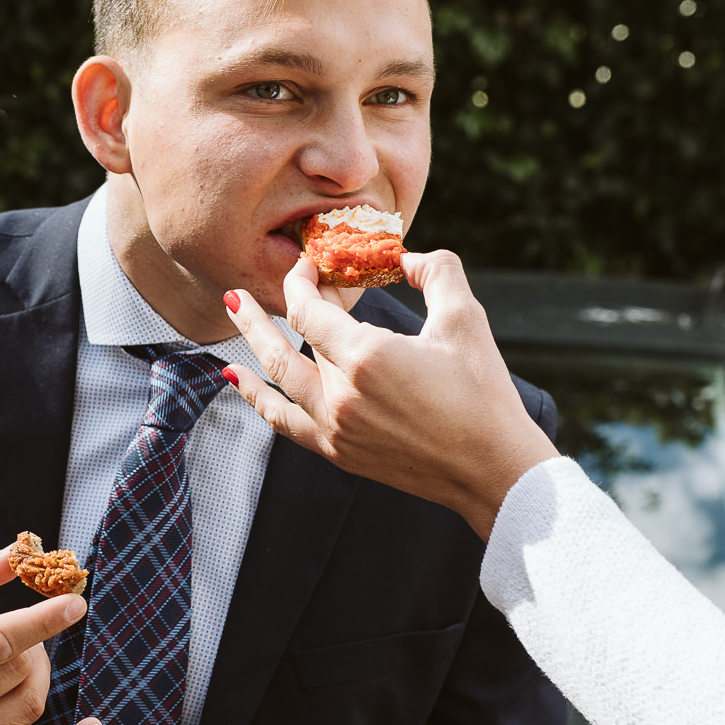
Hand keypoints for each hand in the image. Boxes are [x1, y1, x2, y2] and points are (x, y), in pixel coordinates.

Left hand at [222, 252, 557, 539]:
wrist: (491, 469)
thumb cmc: (483, 395)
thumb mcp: (465, 319)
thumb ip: (436, 271)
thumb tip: (407, 256)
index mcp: (365, 357)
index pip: (308, 310)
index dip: (300, 282)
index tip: (307, 265)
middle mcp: (340, 395)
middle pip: (285, 343)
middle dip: (263, 311)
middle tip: (240, 291)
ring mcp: (334, 428)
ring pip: (277, 379)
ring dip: (251, 344)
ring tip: (233, 315)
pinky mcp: (338, 453)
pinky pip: (283, 421)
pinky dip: (257, 396)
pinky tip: (237, 377)